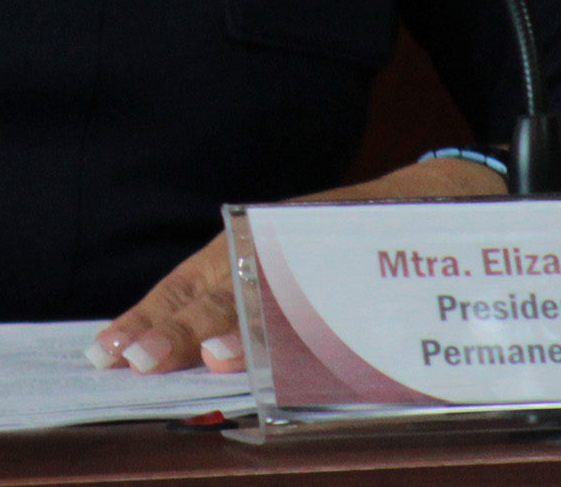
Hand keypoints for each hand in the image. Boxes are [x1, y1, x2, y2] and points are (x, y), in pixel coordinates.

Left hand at [87, 152, 506, 375]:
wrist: (452, 199)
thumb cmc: (362, 241)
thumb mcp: (297, 263)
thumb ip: (251, 303)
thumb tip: (193, 355)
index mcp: (256, 245)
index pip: (192, 282)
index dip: (151, 314)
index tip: (108, 349)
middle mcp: (283, 245)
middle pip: (220, 287)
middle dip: (175, 326)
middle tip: (133, 360)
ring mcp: (323, 253)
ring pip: (272, 293)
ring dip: (234, 328)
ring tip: (204, 358)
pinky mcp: (366, 264)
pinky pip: (329, 302)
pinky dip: (302, 328)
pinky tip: (277, 349)